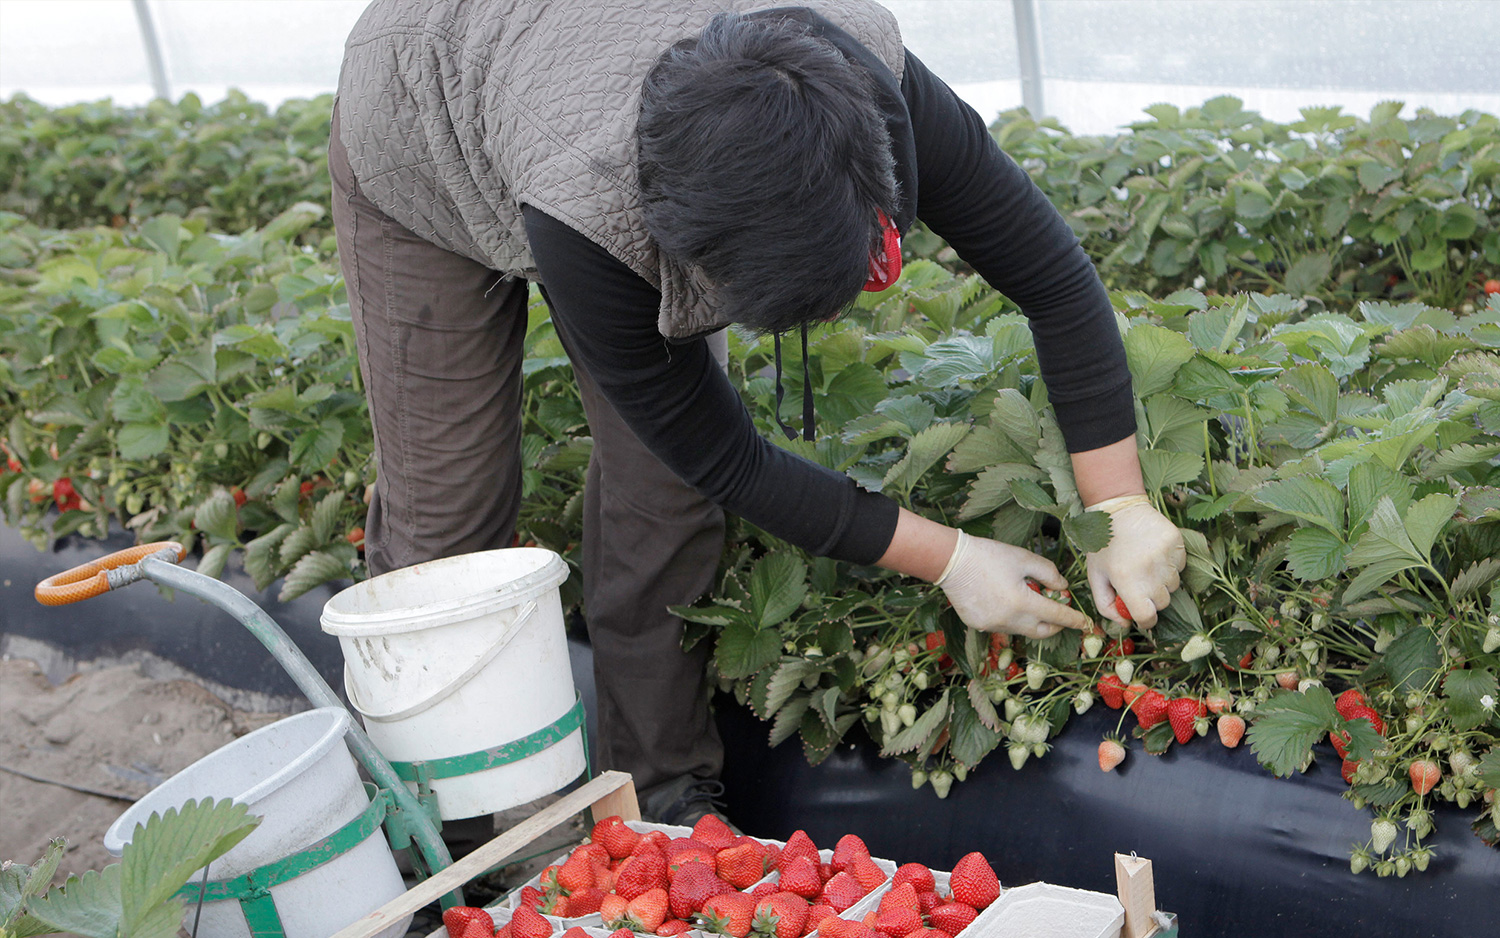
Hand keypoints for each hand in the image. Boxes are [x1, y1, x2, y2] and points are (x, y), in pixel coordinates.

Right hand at [936, 531, 1092, 638]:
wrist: (952, 561)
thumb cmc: (989, 555)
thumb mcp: (1023, 558)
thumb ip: (1048, 573)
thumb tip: (1062, 587)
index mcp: (1023, 602)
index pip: (1057, 616)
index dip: (1074, 619)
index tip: (1086, 622)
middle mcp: (1009, 620)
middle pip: (1042, 631)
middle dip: (1055, 625)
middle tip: (1059, 613)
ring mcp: (992, 625)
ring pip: (1022, 629)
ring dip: (1031, 620)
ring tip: (1027, 600)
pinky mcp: (978, 625)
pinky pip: (1002, 626)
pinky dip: (1010, 618)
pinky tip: (1002, 600)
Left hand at [1085, 493, 1185, 627]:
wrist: (1117, 510)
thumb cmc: (1103, 546)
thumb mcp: (1095, 576)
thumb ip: (1106, 605)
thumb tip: (1125, 624)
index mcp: (1127, 581)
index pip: (1147, 617)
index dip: (1145, 620)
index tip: (1141, 615)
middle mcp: (1150, 571)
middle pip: (1162, 603)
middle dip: (1151, 599)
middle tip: (1138, 582)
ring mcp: (1166, 556)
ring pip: (1173, 585)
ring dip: (1162, 581)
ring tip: (1144, 564)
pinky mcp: (1177, 543)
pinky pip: (1180, 566)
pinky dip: (1170, 565)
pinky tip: (1154, 552)